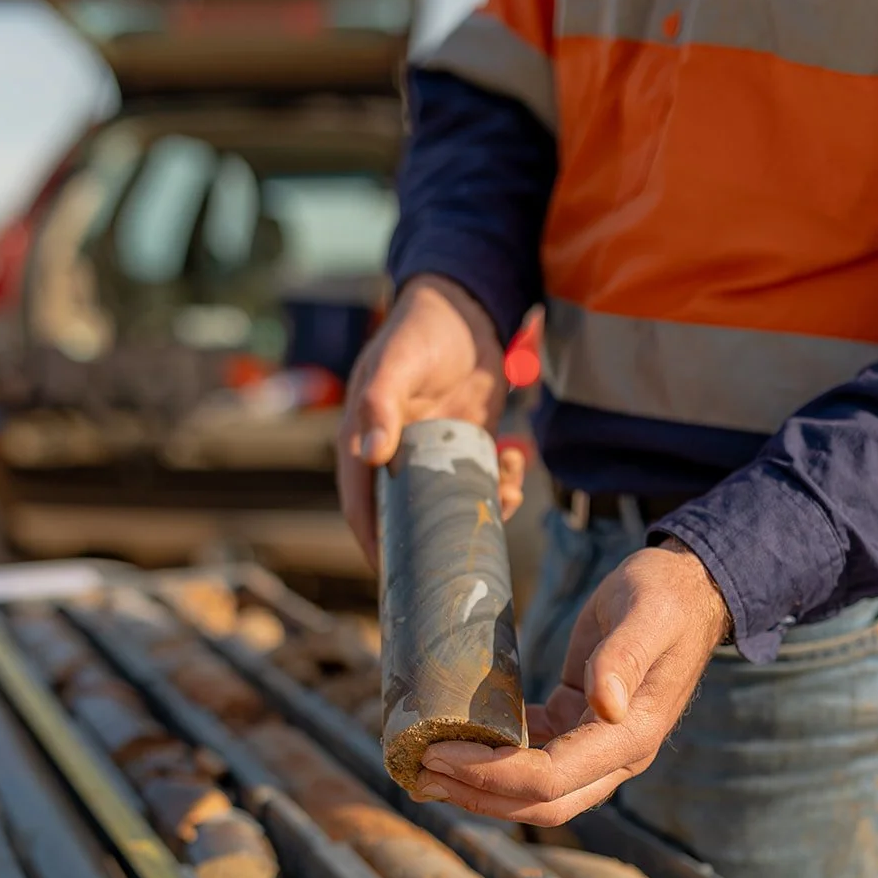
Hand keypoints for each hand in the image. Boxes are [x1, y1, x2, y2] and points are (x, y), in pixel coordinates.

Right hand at [337, 274, 522, 564]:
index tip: (393, 575)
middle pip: (408, 513)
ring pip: (451, 501)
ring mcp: (433, 450)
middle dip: (437, 538)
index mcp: (365, 437)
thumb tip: (368, 455)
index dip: (373, 542)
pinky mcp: (466, 443)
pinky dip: (501, 482)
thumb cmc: (423, 327)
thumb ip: (381, 403)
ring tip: (508, 496)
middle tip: (466, 556)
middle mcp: (397, 451)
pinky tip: (516, 462)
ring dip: (480, 508)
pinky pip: (480, 479)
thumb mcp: (400, 362)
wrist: (468, 302)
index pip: (361, 502)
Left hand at [413, 540, 731, 825]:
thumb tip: (606, 704)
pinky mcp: (580, 727)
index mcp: (631, 736)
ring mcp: (598, 746)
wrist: (687, 587)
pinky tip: (458, 743)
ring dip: (482, 788)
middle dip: (477, 795)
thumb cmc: (665, 595)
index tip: (439, 753)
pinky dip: (495, 760)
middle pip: (540, 804)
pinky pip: (536, 760)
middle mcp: (616, 755)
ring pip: (535, 792)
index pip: (551, 780)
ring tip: (426, 769)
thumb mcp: (645, 615)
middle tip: (420, 771)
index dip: (491, 775)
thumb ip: (623, 659)